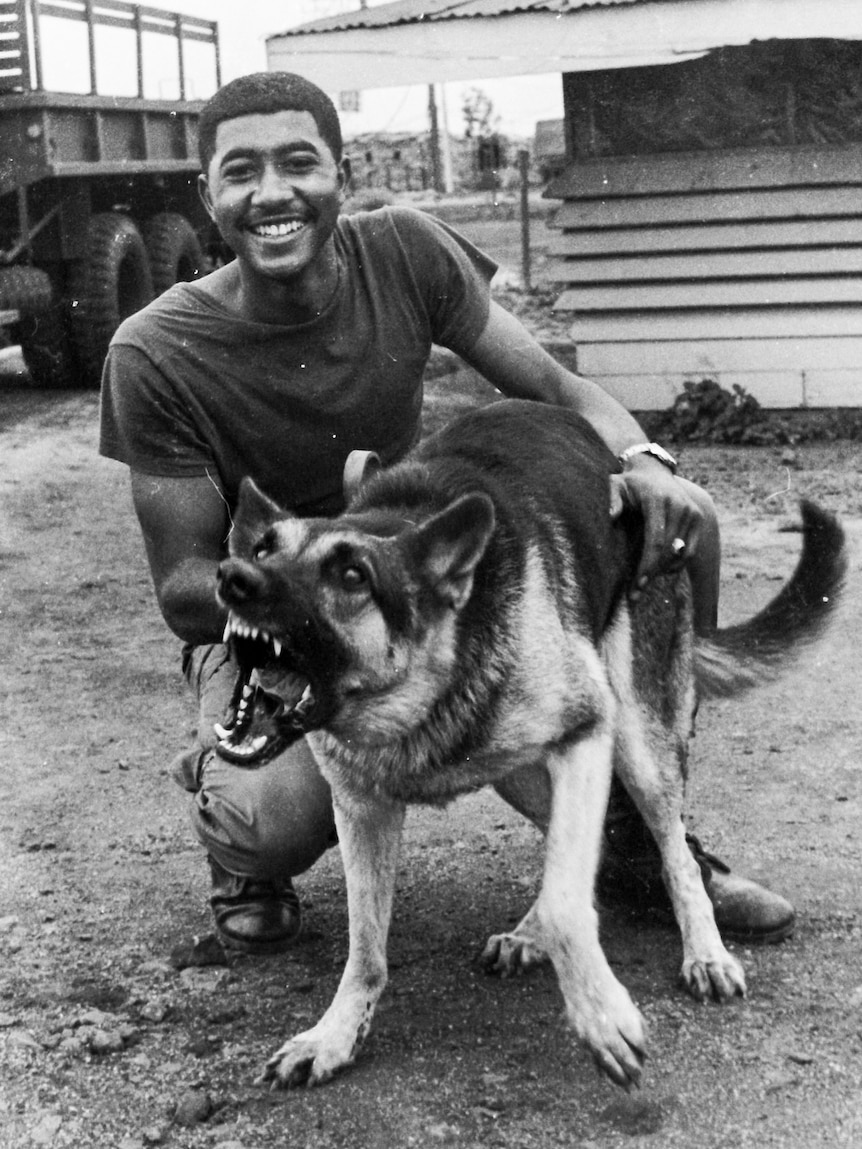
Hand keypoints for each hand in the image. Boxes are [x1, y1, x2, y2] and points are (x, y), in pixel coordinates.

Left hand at [609, 462, 702, 598]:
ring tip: (645, 581)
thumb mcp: (616, 484)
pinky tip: (661, 571)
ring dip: (663, 571)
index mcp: (658, 501)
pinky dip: (676, 564)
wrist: (653, 471)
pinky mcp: (697, 518)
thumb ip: (613, 498)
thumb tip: (612, 516)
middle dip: (652, 573)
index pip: (656, 540)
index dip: (648, 565)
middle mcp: (679, 506)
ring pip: (680, 553)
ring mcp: (691, 512)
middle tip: (637, 592)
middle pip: (668, 551)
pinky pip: (689, 550)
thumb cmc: (630, 483)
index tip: (639, 584)